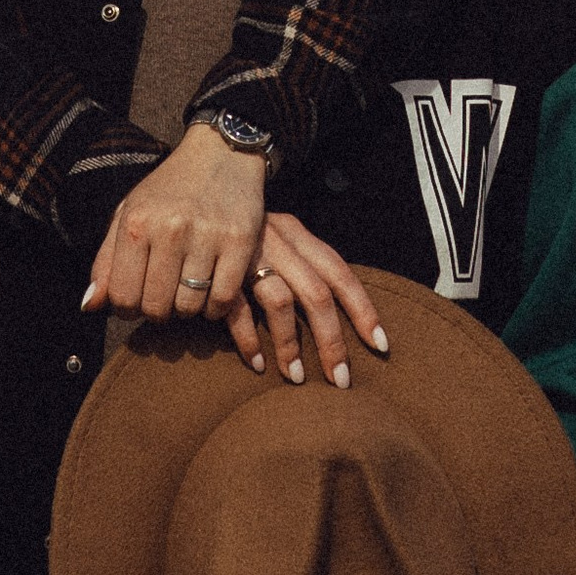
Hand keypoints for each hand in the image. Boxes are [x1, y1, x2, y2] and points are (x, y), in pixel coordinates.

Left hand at [83, 122, 267, 328]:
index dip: (128, 309)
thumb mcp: (129, 213)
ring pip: (189, 306)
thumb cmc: (169, 189)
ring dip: (187, 309)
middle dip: (158, 312)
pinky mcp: (239, 241)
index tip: (138, 302)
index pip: (123, 296)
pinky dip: (215, 308)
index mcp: (136, 223)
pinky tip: (211, 293)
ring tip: (188, 292)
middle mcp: (169, 229)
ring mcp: (206, 236)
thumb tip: (89, 306)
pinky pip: (222, 298)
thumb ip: (106, 260)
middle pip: (156, 307)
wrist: (220, 154)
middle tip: (165, 298)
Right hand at [222, 212, 390, 389]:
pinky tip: (257, 363)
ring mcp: (245, 255)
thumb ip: (299, 266)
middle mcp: (276, 241)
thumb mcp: (275, 238)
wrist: (195, 194)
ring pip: (280, 302)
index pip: (340, 272)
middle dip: (332, 340)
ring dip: (290, 345)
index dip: (363, 309)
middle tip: (341, 380)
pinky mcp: (215, 270)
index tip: (380, 345)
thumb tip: (338, 316)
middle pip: (316, 293)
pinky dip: (248, 339)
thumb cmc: (240, 232)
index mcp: (296, 234)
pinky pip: (236, 309)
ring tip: (297, 378)